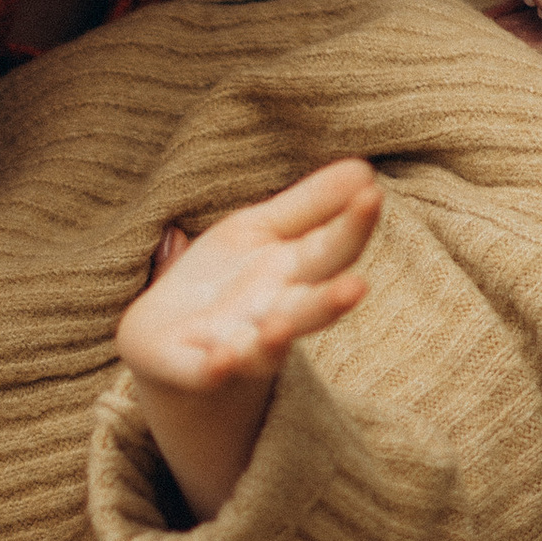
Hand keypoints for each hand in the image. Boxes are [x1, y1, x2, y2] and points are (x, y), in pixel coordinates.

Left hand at [116, 157, 380, 523]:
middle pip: (308, 308)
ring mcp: (235, 345)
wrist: (170, 340)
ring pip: (263, 350)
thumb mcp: (262, 230)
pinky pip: (204, 372)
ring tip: (280, 327)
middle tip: (356, 287)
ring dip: (274, 340)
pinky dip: (214, 369)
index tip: (371, 194)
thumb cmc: (229, 281)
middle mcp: (273, 314)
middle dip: (331, 301)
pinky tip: (221, 359)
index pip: (331, 248)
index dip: (351, 225)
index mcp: (293, 274)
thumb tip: (365, 168)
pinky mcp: (192, 368)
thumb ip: (310, 206)